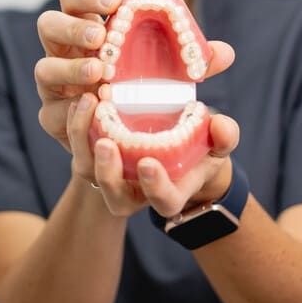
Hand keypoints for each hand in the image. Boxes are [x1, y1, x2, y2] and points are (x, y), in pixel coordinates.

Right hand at [34, 0, 234, 149]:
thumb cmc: (147, 94)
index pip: (73, 0)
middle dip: (72, 28)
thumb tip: (225, 52)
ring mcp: (54, 86)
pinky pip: (51, 113)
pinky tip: (93, 108)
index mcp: (87, 29)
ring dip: (70, 69)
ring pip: (43, 68)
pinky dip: (70, 111)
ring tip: (99, 74)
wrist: (130, 144)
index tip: (114, 2)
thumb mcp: (174, 75)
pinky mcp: (53, 118)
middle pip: (48, 25)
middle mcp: (64, 53)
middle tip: (100, 37)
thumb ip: (195, 62)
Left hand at [76, 108, 239, 218]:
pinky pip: (78, 148)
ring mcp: (113, 175)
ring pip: (89, 170)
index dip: (155, 187)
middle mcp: (137, 191)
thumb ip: (225, 135)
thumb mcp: (219, 140)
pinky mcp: (94, 156)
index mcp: (171, 192)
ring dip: (83, 141)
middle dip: (109, 172)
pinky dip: (76, 126)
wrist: (177, 141)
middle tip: (105, 144)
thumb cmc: (202, 144)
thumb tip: (222, 125)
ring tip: (88, 107)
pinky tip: (80, 102)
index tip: (148, 163)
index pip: (163, 200)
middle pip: (115, 195)